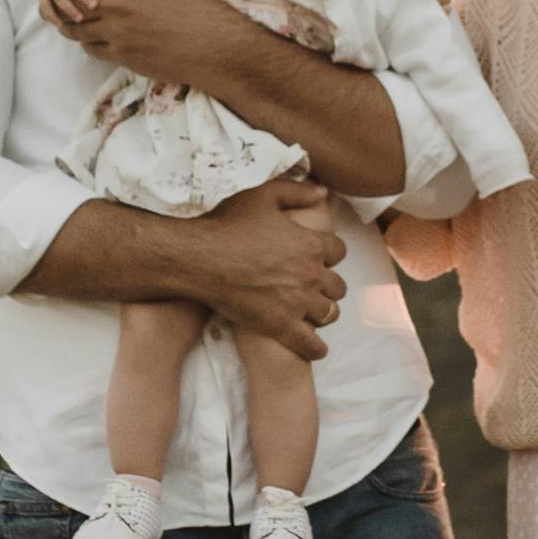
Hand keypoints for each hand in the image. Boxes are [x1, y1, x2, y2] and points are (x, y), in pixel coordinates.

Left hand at [39, 0, 242, 76]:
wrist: (214, 46)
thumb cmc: (194, 7)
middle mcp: (116, 4)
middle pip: (65, 1)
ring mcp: (115, 33)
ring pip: (72, 29)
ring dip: (70, 23)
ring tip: (76, 18)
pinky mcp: (120, 56)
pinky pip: (90, 49)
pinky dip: (89, 43)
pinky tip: (101, 38)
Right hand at [177, 179, 346, 358]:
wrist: (198, 258)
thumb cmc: (227, 223)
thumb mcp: (263, 195)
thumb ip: (297, 191)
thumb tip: (323, 192)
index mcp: (311, 244)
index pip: (338, 252)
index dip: (329, 253)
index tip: (319, 257)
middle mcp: (310, 275)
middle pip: (337, 285)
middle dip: (328, 284)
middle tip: (314, 286)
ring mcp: (297, 303)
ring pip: (328, 313)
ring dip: (323, 311)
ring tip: (312, 312)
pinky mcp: (280, 326)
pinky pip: (310, 345)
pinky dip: (315, 348)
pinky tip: (315, 347)